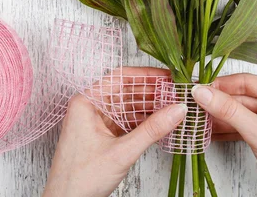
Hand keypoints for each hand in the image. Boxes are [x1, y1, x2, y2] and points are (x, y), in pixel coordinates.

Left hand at [43, 68, 186, 196]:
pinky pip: (126, 121)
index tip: (169, 77)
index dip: (147, 75)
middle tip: (177, 92)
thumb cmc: (79, 180)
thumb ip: (152, 130)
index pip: (121, 77)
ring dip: (150, 107)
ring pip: (128, 106)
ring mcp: (96, 122)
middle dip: (152, 92)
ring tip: (174, 106)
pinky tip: (161, 122)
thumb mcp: (121, 152)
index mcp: (86, 102)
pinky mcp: (102, 135)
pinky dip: (143, 121)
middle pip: (126, 91)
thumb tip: (176, 110)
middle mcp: (90, 108)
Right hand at [192, 74, 256, 196]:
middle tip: (193, 106)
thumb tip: (203, 92)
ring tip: (197, 121)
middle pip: (242, 98)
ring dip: (220, 119)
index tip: (198, 89)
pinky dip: (227, 131)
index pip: (247, 81)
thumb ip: (229, 111)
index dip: (220, 85)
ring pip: (240, 114)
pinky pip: (243, 128)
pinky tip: (209, 133)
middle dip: (218, 104)